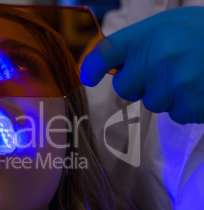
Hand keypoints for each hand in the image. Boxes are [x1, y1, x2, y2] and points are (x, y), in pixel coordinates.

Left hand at [80, 6, 203, 123]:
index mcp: (149, 34)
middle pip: (124, 87)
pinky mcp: (189, 104)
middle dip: (138, 85)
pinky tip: (201, 88)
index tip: (87, 78)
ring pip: (151, 103)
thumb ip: (144, 42)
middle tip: (164, 71)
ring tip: (192, 76)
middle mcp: (155, 58)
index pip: (107, 52)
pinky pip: (174, 114)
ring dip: (167, 95)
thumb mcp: (174, 25)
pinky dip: (185, 105)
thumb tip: (119, 64)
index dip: (93, 66)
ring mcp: (172, 83)